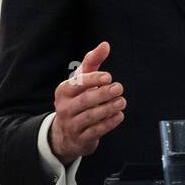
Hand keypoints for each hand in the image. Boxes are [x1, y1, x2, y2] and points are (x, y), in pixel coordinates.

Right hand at [49, 41, 125, 163]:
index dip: (93, 79)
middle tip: (119, 88)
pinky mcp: (81, 139)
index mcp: (63, 91)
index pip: (77, 84)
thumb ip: (92, 62)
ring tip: (122, 101)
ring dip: (108, 108)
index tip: (108, 77)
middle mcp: (64, 108)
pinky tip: (119, 115)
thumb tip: (105, 45)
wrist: (65, 133)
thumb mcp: (81, 80)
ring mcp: (71, 124)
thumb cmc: (76, 99)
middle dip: (103, 93)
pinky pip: (96, 131)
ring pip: (91, 116)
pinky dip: (109, 123)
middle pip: (84, 100)